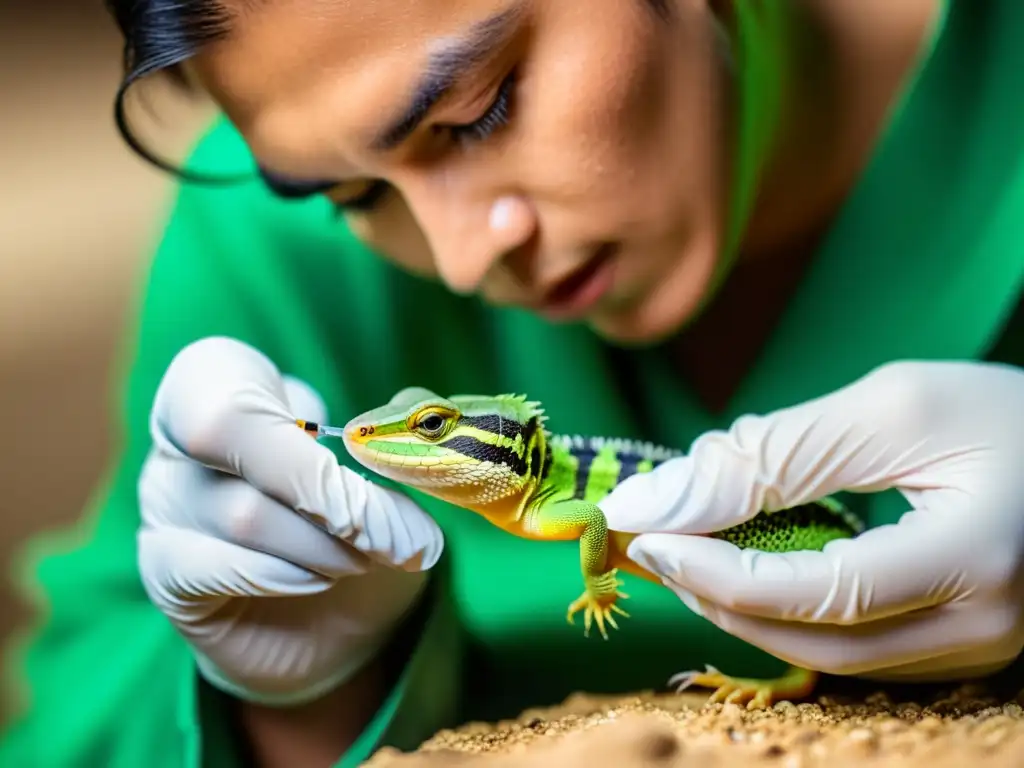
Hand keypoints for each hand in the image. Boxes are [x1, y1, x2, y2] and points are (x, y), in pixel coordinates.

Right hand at [137, 337, 443, 705]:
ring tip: (373, 555)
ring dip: (327, 542)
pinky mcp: (166, 574)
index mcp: (227, 387)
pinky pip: (207, 568)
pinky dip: (282, 575)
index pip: (219, 369)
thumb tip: (405, 421)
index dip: (294, 408)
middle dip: (322, 482)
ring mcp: (167, 506)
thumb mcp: (395, 462)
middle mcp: (181, 440)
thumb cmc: (364, 519)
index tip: (364, 448)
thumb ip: (405, 427)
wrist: (342, 616)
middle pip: (219, 430)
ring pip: (242, 512)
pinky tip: (317, 581)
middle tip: (393, 526)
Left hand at [602, 360, 1023, 681]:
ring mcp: (978, 650)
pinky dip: (790, 615)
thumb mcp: (890, 408)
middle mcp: (985, 629)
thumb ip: (773, 455)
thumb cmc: (1004, 413)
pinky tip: (749, 572)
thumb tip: (655, 500)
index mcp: (975, 560)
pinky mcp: (963, 646)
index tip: (646, 536)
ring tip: (689, 557)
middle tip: (655, 547)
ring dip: (746, 612)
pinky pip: (859, 649)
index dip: (718, 574)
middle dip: (718, 600)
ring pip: (832, 659)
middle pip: (817, 645)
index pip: (819, 594)